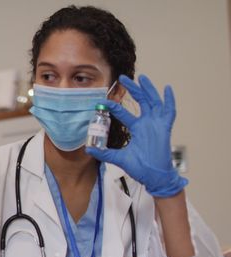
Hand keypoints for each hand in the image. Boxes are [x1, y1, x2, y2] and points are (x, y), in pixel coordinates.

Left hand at [86, 74, 187, 196]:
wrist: (154, 176)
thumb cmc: (140, 168)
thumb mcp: (118, 158)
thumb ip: (104, 153)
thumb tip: (88, 150)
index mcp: (136, 128)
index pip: (124, 113)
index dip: (115, 106)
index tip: (104, 101)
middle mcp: (146, 123)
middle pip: (140, 101)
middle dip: (132, 89)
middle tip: (122, 78)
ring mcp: (156, 124)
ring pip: (153, 102)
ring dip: (148, 89)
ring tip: (142, 77)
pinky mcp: (165, 128)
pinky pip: (169, 111)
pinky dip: (169, 100)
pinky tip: (167, 89)